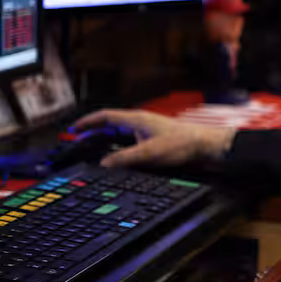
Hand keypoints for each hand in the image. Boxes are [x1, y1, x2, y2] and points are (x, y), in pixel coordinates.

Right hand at [71, 109, 235, 168]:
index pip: (105, 116)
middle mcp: (140, 122)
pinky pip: (130, 141)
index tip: (74, 128)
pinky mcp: (154, 139)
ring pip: (120, 133)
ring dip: (106, 140)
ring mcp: (147, 130)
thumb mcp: (150, 154)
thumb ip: (125, 159)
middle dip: (93, 131)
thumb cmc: (183, 144)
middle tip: (78, 140)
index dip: (88, 122)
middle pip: (110, 124)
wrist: (206, 146)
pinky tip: (118, 157)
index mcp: (137, 120)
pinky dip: (119, 147)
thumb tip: (104, 165)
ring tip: (93, 149)